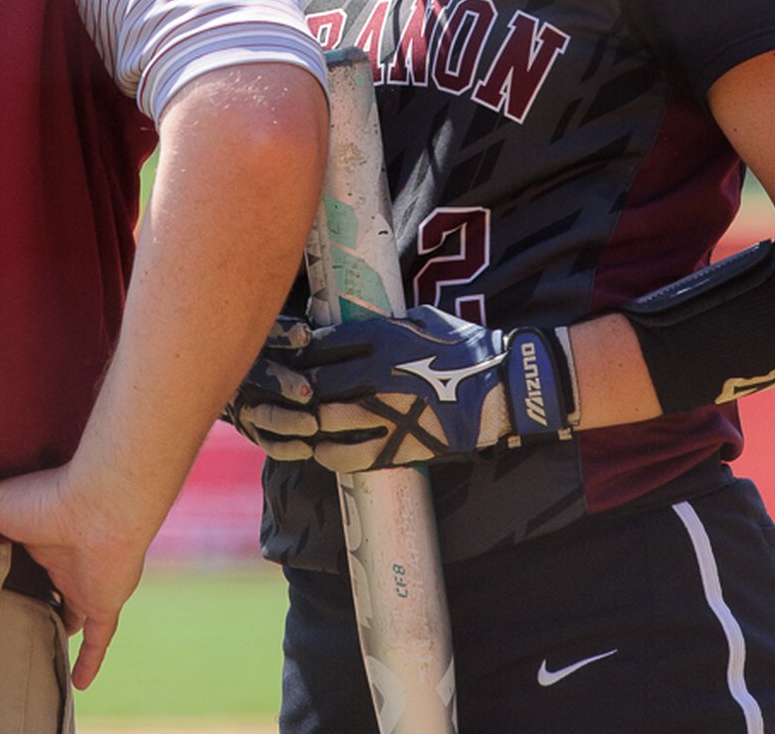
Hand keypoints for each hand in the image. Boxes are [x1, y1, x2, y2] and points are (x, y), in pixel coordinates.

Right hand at [0, 453, 149, 690]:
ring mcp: (84, 583)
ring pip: (71, 614)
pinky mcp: (103, 605)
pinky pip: (98, 640)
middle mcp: (61, 560)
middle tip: (5, 623)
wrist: (102, 506)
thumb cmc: (47, 497)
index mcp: (36, 536)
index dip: (8, 571)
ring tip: (37, 651)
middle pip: (45, 588)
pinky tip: (79, 684)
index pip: (21, 559)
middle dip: (31, 602)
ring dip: (58, 630)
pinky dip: (89, 661)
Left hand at [230, 306, 577, 471]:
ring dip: (299, 426)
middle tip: (270, 396)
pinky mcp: (399, 447)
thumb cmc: (464, 345)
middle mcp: (377, 377)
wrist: (504, 387)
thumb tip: (348, 318)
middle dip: (289, 392)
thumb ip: (379, 323)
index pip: (320, 346)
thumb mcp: (419, 318)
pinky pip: (348, 456)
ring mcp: (387, 414)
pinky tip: (317, 450)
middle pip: (314, 386)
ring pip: (324, 423)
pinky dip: (326, 454)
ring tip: (282, 426)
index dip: (296, 354)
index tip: (283, 357)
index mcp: (380, 340)